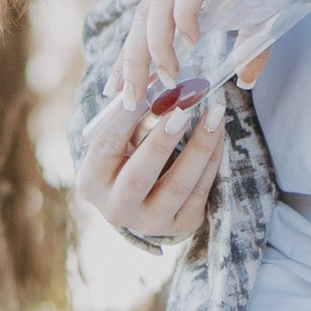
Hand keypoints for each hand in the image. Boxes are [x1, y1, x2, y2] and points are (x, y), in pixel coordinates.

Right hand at [77, 83, 225, 246]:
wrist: (143, 201)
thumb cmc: (128, 158)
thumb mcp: (120, 140)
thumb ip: (131, 116)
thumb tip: (157, 85)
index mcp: (92, 183)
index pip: (106, 148)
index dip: (126, 120)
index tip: (146, 94)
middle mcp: (116, 209)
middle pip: (140, 176)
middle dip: (162, 140)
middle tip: (182, 110)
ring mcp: (150, 222)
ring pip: (178, 185)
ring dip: (199, 146)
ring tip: (213, 115)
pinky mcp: (182, 224)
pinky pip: (201, 190)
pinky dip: (212, 158)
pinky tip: (218, 132)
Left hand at [114, 0, 310, 112]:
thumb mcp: (256, 12)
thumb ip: (247, 45)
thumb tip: (246, 81)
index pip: (144, 19)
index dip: (128, 54)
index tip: (116, 88)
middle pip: (142, 16)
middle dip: (132, 60)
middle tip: (128, 99)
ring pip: (157, 4)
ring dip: (156, 46)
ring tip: (167, 79)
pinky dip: (185, 17)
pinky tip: (193, 42)